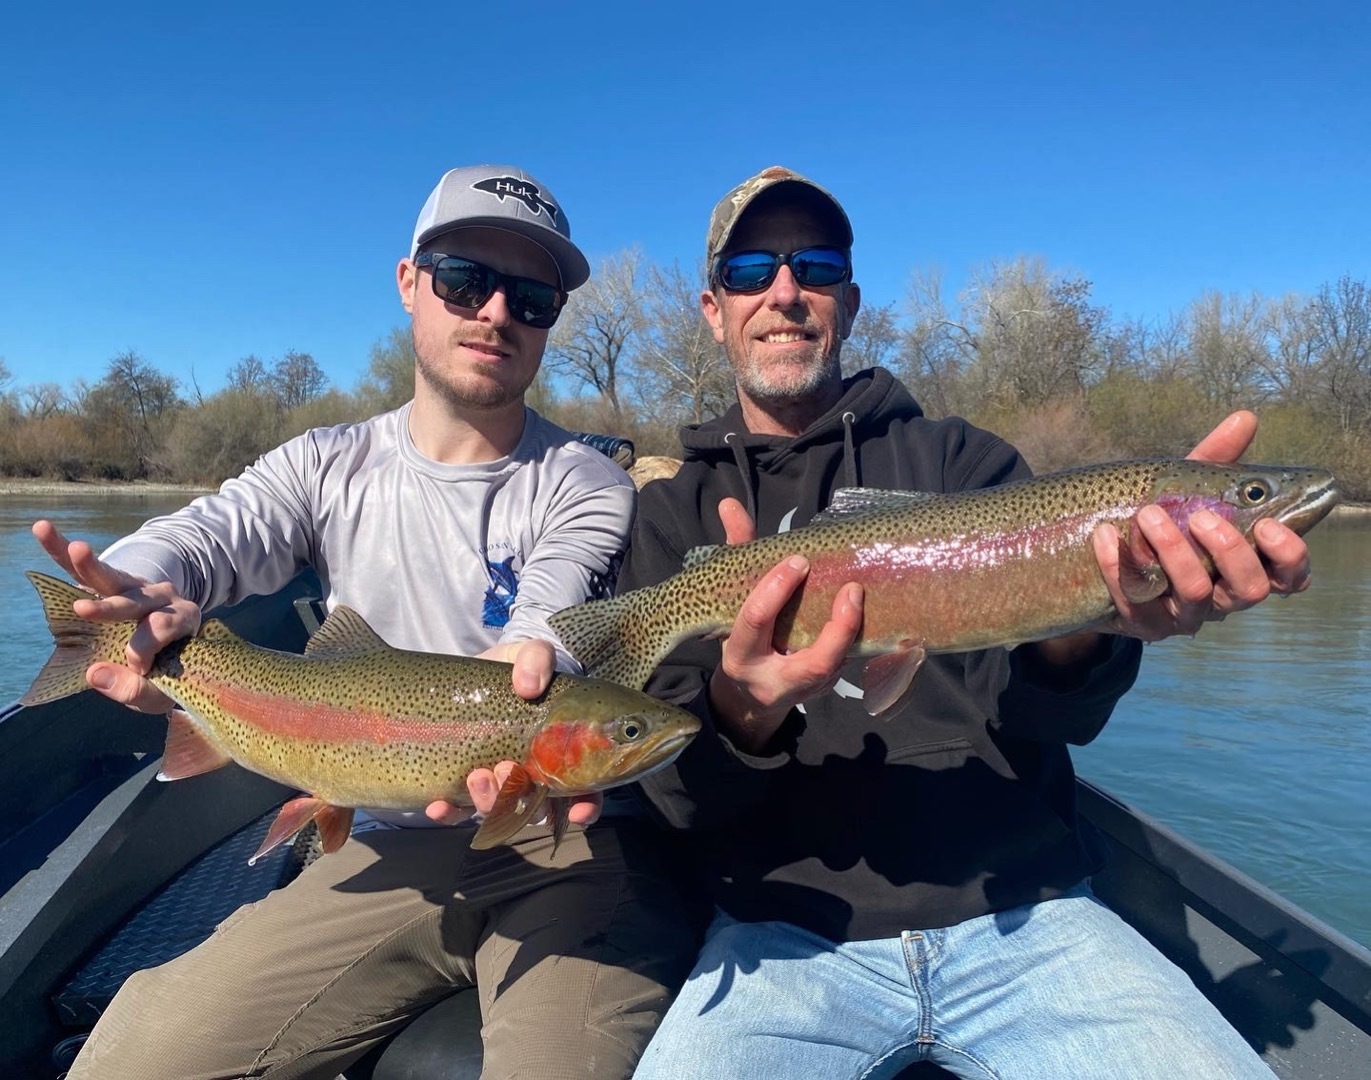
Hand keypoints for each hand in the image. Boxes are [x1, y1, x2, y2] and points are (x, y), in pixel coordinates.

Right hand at [32, 519, 196, 712]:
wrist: (167, 655)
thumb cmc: (164, 675)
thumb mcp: (159, 691)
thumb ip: (135, 690)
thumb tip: (94, 675)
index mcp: (184, 619)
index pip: (166, 626)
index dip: (147, 646)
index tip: (138, 667)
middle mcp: (163, 598)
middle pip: (139, 599)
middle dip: (113, 606)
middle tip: (85, 610)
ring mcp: (135, 588)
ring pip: (111, 577)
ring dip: (90, 564)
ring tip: (75, 549)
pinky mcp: (109, 585)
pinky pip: (82, 569)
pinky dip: (61, 552)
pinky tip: (43, 530)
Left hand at [424, 638, 603, 826]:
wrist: (476, 672)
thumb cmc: (517, 669)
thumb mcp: (531, 653)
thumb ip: (537, 659)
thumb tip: (528, 686)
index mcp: (562, 753)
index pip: (584, 792)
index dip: (586, 807)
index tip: (578, 811)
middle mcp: (533, 775)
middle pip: (536, 809)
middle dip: (521, 800)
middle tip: (506, 769)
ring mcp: (498, 782)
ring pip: (499, 812)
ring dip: (488, 802)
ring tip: (476, 776)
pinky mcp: (464, 784)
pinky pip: (457, 810)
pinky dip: (449, 813)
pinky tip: (438, 805)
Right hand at [708, 498, 863, 752]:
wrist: (748, 697)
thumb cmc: (742, 637)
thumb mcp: (732, 602)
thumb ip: (737, 555)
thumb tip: (729, 504)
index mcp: (740, 654)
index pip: (756, 622)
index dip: (775, 591)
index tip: (798, 560)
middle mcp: (772, 680)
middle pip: (812, 664)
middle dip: (837, 630)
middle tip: (853, 589)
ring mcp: (805, 692)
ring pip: (838, 670)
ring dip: (853, 634)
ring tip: (862, 596)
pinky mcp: (824, 691)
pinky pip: (845, 667)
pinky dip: (857, 639)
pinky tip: (870, 609)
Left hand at [1091, 411, 1311, 641]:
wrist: (1098, 563)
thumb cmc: (1160, 520)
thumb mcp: (1186, 489)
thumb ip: (1216, 460)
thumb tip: (1245, 417)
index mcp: (1245, 566)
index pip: (1289, 576)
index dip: (1288, 555)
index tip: (1268, 524)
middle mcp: (1222, 598)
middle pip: (1249, 590)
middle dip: (1229, 550)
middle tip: (1201, 516)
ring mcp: (1182, 616)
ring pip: (1194, 596)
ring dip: (1174, 553)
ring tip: (1149, 514)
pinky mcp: (1141, 624)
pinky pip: (1135, 603)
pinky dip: (1119, 566)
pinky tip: (1106, 536)